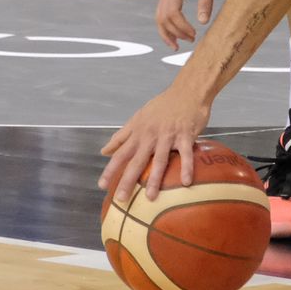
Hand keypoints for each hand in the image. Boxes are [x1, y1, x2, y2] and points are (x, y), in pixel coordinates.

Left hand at [98, 79, 211, 193]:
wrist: (187, 91)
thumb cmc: (163, 105)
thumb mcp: (138, 118)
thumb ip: (122, 136)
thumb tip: (105, 151)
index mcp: (138, 132)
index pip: (121, 153)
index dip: (111, 169)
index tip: (102, 186)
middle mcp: (150, 135)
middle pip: (137, 160)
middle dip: (127, 180)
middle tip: (121, 198)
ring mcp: (168, 136)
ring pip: (159, 159)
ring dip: (154, 178)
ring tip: (150, 196)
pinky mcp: (186, 135)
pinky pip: (186, 154)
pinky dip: (186, 167)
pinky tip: (185, 182)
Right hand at [156, 0, 223, 47]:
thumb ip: (206, 2)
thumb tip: (203, 22)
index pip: (173, 12)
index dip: (181, 26)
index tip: (194, 34)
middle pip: (163, 17)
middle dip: (174, 32)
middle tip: (190, 40)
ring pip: (159, 17)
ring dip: (167, 32)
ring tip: (178, 45)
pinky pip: (163, 12)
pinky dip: (167, 25)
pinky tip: (176, 34)